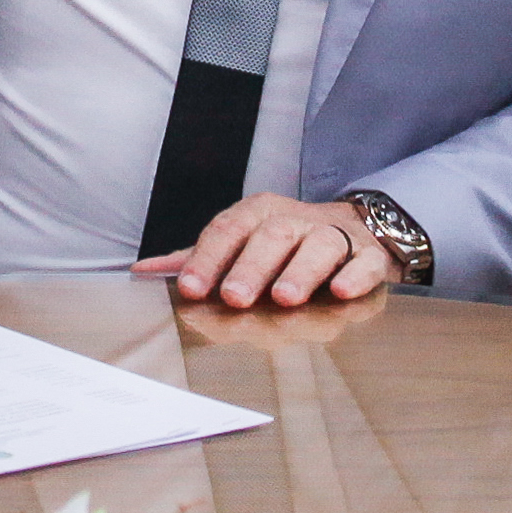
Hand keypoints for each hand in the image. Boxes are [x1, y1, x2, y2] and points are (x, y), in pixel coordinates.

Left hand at [139, 192, 387, 310]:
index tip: (190, 289)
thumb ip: (199, 259)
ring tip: (285, 297)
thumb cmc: (287, 244)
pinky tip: (342, 292)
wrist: (358, 232)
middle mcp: (296, 220)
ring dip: (301, 270)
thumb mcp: (241, 243)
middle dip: (252, 266)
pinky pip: (365, 262)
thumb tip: (142, 271)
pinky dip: (356, 275)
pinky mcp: (369, 255)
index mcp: (259, 215)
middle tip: (235, 297)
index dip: (208, 258)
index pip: (228, 229)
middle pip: (273, 235)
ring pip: (319, 246)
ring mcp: (335, 236)